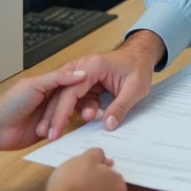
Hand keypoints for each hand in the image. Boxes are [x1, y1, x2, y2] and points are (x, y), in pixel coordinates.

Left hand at [0, 69, 89, 150]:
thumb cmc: (11, 103)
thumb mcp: (35, 85)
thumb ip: (58, 78)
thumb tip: (81, 72)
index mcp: (50, 84)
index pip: (74, 83)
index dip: (85, 86)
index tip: (99, 89)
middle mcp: (53, 99)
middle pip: (76, 101)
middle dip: (83, 106)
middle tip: (91, 112)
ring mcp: (52, 116)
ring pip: (71, 116)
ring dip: (75, 119)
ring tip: (85, 122)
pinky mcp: (50, 132)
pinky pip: (65, 131)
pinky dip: (70, 132)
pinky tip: (79, 133)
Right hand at [36, 31, 163, 140]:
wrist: (140, 56)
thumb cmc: (137, 67)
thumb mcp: (135, 89)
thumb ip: (120, 107)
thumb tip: (108, 125)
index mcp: (93, 66)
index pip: (71, 91)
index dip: (62, 112)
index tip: (56, 129)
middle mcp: (82, 67)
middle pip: (62, 92)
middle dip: (55, 115)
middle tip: (51, 135)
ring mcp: (81, 74)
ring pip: (65, 96)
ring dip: (61, 113)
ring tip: (56, 132)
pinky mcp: (84, 82)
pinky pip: (74, 97)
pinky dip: (71, 110)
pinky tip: (67, 123)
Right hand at [46, 147, 127, 190]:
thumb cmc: (75, 178)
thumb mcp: (86, 157)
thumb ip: (97, 154)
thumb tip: (103, 159)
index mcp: (118, 184)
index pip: (111, 174)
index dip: (98, 169)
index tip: (85, 168)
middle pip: (105, 189)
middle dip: (94, 184)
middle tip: (77, 178)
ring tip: (70, 190)